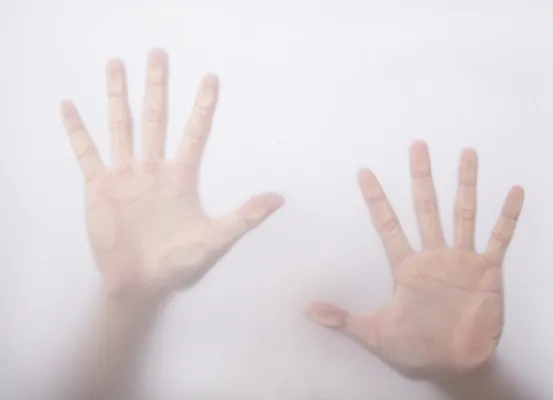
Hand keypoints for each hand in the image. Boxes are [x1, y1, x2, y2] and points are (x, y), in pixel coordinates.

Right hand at [60, 49, 283, 297]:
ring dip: (118, 96)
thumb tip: (280, 198)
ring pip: (121, 126)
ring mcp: (126, 175)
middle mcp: (153, 169)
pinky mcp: (100, 187)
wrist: (141, 285)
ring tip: (116, 63)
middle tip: (159, 52)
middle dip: (157, 86)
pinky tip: (70, 106)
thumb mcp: (216, 240)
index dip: (202, 106)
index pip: (194, 133)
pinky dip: (77, 130)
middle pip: (155, 118)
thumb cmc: (179, 264)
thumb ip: (245, 217)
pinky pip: (87, 152)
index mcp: (181, 177)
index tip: (211, 78)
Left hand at [307, 141, 523, 378]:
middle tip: (416, 145)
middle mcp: (433, 255)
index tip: (364, 171)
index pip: (388, 224)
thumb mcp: (374, 334)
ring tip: (467, 154)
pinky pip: (499, 238)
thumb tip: (307, 310)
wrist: (453, 365)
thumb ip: (343, 319)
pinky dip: (507, 216)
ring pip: (463, 213)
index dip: (376, 198)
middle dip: (421, 177)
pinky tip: (514, 192)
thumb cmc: (414, 349)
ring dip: (466, 185)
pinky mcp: (487, 271)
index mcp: (406, 266)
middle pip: (425, 207)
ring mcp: (461, 260)